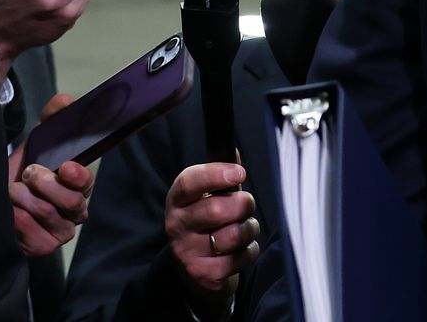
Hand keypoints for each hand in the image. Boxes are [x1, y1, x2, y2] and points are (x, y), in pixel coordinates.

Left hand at [8, 94, 93, 257]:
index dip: (78, 176)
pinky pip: (35, 237)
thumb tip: (65, 99)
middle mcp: (75, 212)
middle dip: (45, 185)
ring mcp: (60, 232)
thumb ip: (52, 119)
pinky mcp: (43, 248)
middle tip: (27, 173)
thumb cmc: (21, 173)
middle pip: (72, 202)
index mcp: (78, 186)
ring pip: (49, 215)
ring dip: (25, 199)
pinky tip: (11, 213)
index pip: (87, 183)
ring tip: (11, 191)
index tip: (64, 166)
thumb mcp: (36, 144)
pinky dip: (19, 222)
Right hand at [166, 161, 257, 303]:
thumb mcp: (209, 197)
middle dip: (243, 204)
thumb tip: (235, 153)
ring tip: (243, 228)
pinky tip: (239, 250)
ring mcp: (187, 252)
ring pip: (234, 234)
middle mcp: (176, 226)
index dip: (216, 174)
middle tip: (246, 205)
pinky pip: (241, 256)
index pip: (189, 182)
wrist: (196, 269)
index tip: (240, 172)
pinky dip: (249, 250)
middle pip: (217, 209)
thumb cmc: (207, 223)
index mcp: (177, 201)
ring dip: (249, 228)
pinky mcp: (203, 274)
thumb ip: (222, 176)